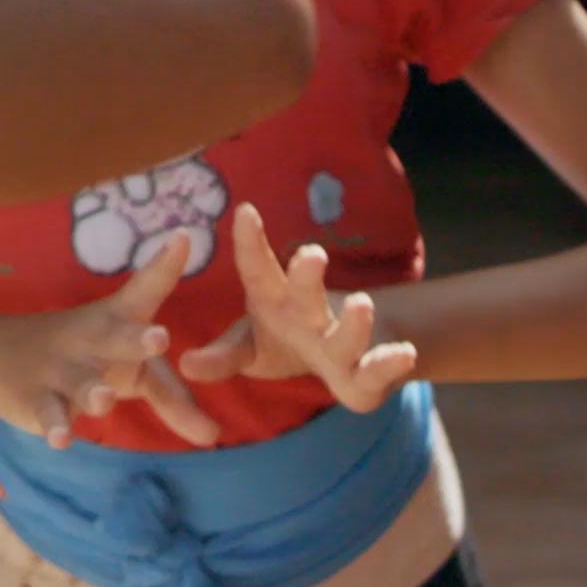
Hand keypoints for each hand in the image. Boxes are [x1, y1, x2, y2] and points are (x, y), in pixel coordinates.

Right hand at [0, 242, 218, 448]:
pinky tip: (61, 439)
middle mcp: (91, 341)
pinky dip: (55, 425)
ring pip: (81, 381)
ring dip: (92, 390)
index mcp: (117, 322)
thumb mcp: (132, 373)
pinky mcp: (38, 398)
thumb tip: (216, 437)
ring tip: (105, 400)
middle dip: (138, 339)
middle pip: (116, 338)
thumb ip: (175, 402)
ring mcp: (62, 369)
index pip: (144, 290)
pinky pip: (48, 412)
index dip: (164, 265)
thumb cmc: (87, 358)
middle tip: (160, 339)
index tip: (185, 237)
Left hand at [176, 204, 420, 411]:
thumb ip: (222, 356)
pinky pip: (377, 371)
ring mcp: (340, 340)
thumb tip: (183, 365)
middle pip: (307, 292)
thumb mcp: (247, 348)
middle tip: (310, 254)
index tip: (244, 210)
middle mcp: (309, 313)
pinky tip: (403, 353)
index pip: (258, 268)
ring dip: (355, 322)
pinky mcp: (364, 375)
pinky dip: (389, 363)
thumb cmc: (285, 341)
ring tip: (363, 305)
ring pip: (347, 331)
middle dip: (307, 274)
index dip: (250, 242)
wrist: (346, 357)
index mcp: (274, 299)